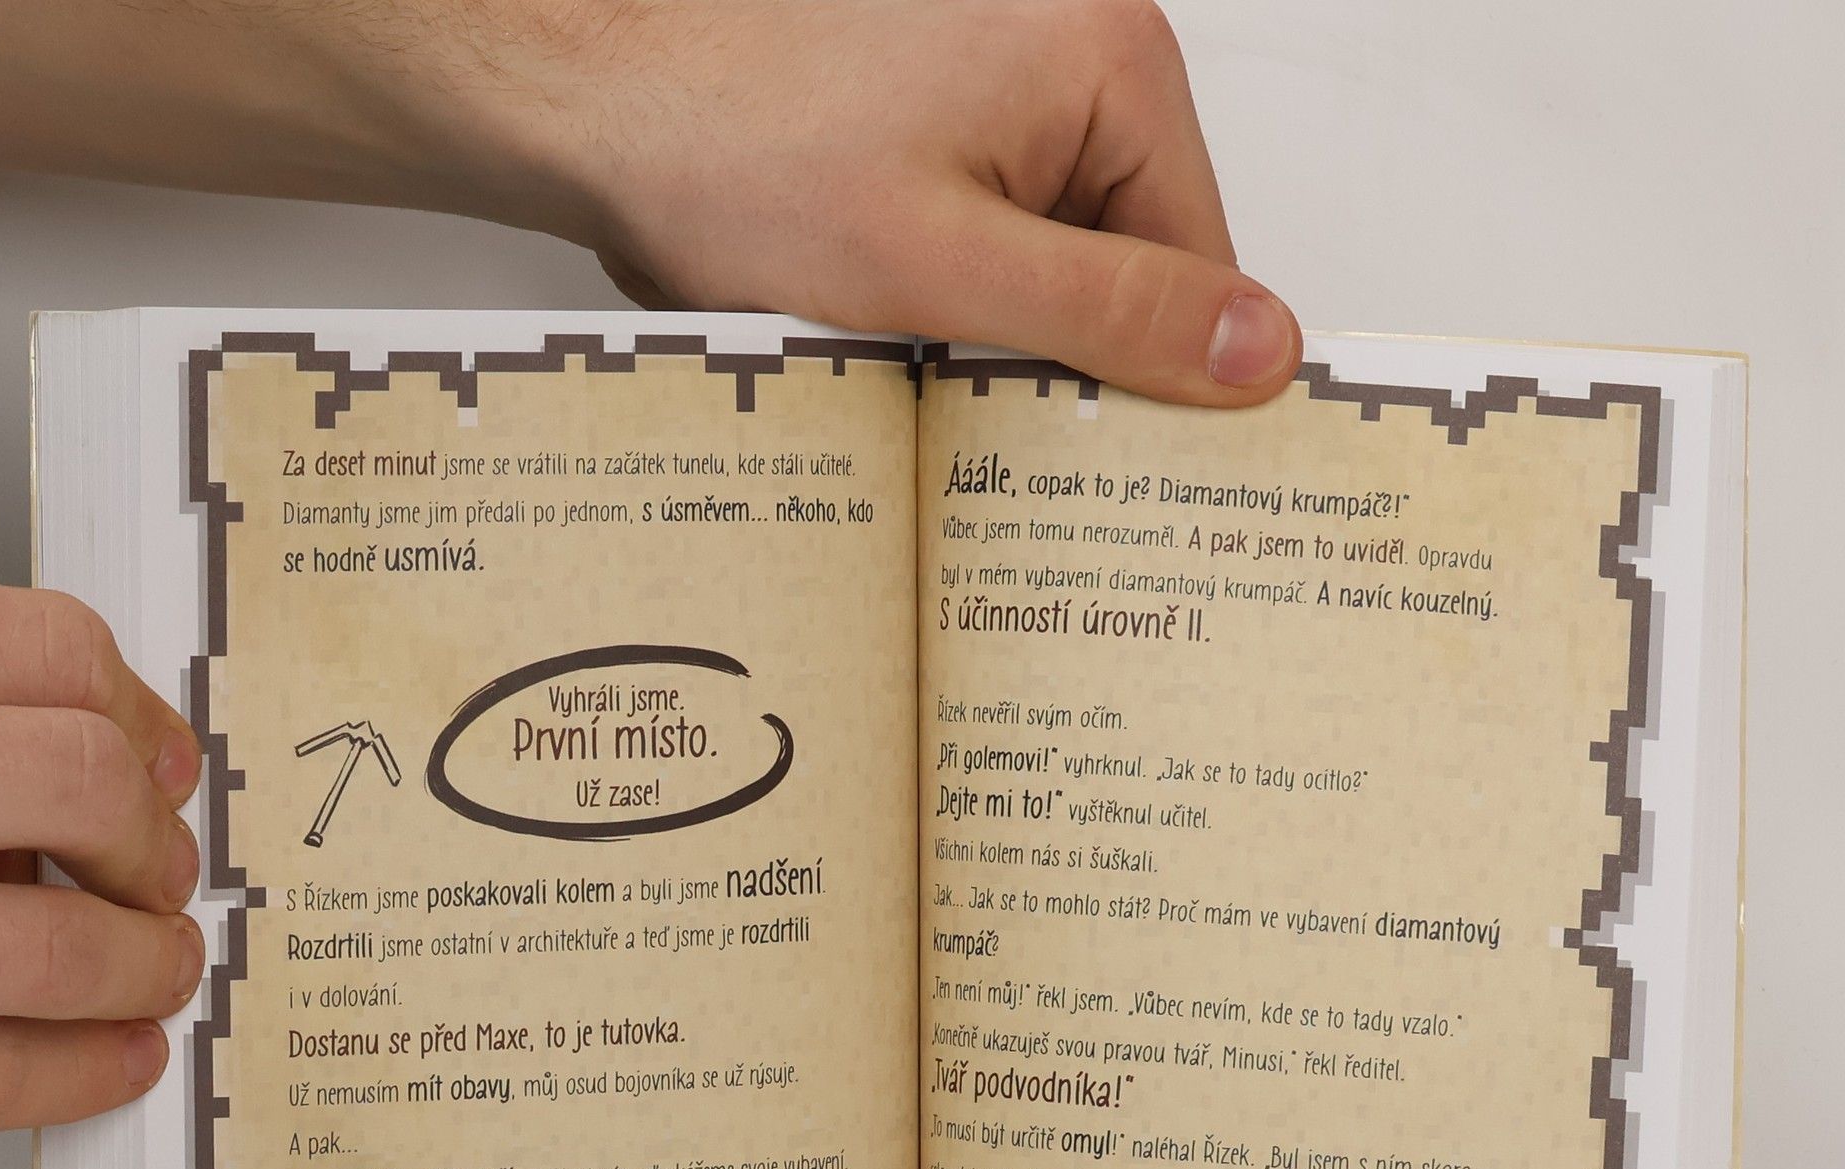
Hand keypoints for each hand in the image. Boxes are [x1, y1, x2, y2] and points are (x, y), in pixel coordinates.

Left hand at [0, 0, 1299, 406]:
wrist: (584, 97)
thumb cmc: (733, 153)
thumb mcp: (945, 270)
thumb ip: (1110, 314)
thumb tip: (1261, 353)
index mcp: (1105, 56)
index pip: (1196, 256)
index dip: (1146, 371)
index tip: (1099, 451)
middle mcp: (1067, 37)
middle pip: (1124, 248)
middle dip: (1055, 340)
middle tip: (970, 396)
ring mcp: (995, 59)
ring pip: (1049, 244)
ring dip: (991, 315)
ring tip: (901, 332)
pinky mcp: (934, 91)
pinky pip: (987, 215)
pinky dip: (945, 277)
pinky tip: (879, 301)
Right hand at [0, 573, 203, 1132]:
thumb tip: (126, 745)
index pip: (42, 649)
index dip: (133, 711)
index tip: (158, 762)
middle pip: (73, 781)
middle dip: (149, 844)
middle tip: (158, 875)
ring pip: (41, 943)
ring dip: (136, 966)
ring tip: (154, 967)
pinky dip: (69, 1072)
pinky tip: (111, 1055)